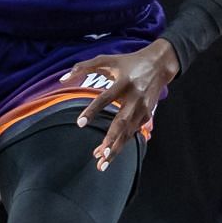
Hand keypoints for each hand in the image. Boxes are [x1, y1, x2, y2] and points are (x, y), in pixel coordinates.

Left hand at [62, 39, 180, 170]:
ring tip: (101, 163)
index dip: (92, 110)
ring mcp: (143, 108)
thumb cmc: (128, 62)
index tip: (80, 123)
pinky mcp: (147, 115)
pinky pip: (132, 132)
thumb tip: (61, 80)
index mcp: (124, 82)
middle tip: (98, 155)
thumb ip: (83, 67)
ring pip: (128, 132)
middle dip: (111, 140)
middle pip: (122, 122)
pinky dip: (121, 143)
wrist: (160, 64)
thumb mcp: (106, 59)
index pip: (105, 98)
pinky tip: (108, 153)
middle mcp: (135, 97)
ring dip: (115, 148)